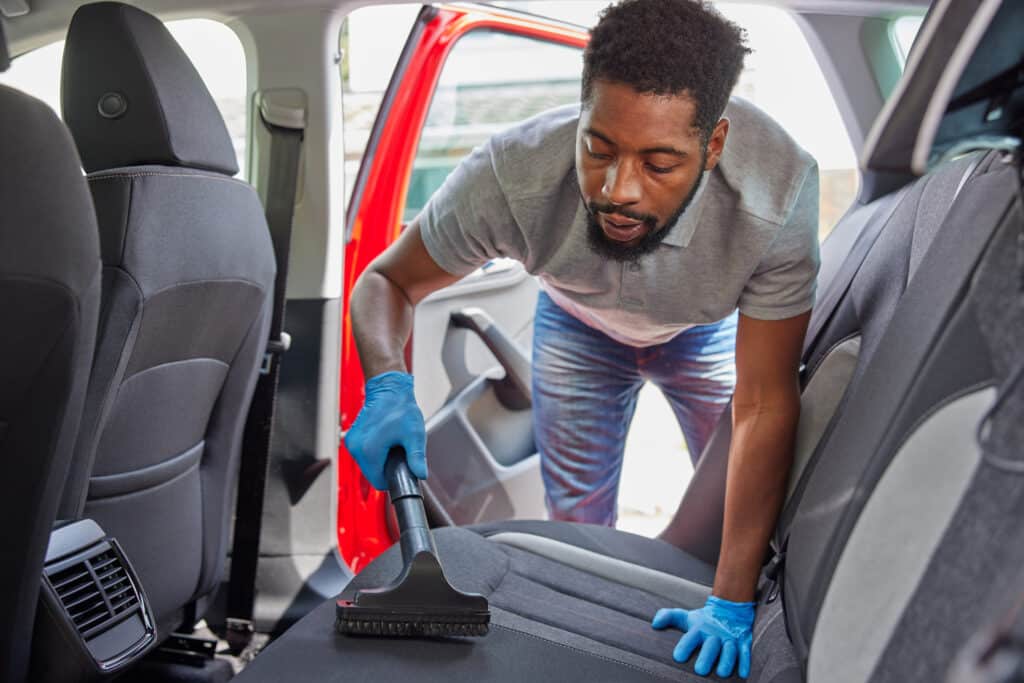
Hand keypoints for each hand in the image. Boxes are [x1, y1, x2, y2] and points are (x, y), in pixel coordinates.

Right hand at [344, 371, 426, 489]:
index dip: (392, 480)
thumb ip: (417, 457)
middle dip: (386, 469)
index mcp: (370, 451)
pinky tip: (384, 442)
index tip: (402, 470)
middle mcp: (357, 448)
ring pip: (367, 466)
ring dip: (379, 462)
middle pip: (372, 475)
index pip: (378, 482)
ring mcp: (352, 443)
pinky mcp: (351, 438)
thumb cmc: (400, 408)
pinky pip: (363, 455)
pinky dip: (373, 454)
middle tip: (399, 454)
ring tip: (392, 446)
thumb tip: (421, 475)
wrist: (388, 389)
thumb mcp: (414, 435)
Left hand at [652, 596, 754, 677]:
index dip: (684, 646)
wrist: (729, 608)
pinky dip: (745, 662)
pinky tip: (743, 674)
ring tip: (722, 673)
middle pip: (711, 646)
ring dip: (727, 661)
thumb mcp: (685, 617)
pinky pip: (745, 652)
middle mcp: (714, 634)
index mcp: (699, 629)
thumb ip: (668, 617)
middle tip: (700, 670)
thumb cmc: (703, 620)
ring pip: (729, 650)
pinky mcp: (743, 641)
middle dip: (706, 657)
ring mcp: (730, 638)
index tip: (677, 657)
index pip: (691, 637)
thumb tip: (654, 624)